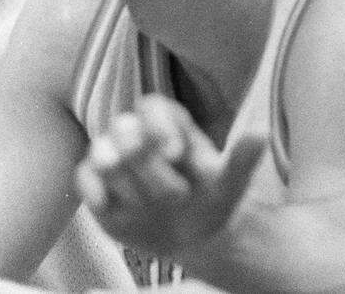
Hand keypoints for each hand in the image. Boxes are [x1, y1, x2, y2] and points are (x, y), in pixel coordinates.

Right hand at [75, 94, 265, 258]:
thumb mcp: (232, 185)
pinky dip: (93, 189)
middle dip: (145, 162)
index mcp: (167, 127)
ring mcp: (111, 159)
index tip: (175, 153)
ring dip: (127, 181)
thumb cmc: (212, 202)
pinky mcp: (95, 185)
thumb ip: (242, 160)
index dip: (158, 126)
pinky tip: (109, 205)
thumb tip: (261, 131)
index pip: (151, 107)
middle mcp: (134, 136)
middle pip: (123, 129)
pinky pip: (83, 177)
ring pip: (102, 153)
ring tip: (150, 205)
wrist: (194, 238)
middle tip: (175, 195)